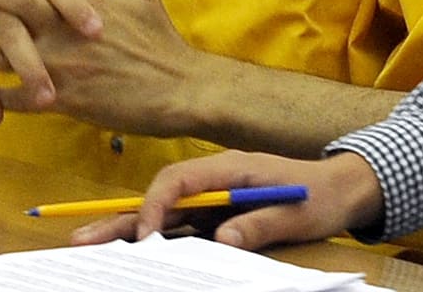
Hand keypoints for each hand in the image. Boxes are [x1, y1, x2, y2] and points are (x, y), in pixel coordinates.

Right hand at [70, 151, 384, 249]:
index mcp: (228, 168)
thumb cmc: (320, 195)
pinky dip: (150, 242)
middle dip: (119, 217)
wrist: (341, 188)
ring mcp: (211, 200)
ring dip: (125, 231)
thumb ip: (262, 223)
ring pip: (160, 216)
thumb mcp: (299, 210)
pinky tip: (126, 255)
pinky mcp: (215, 218)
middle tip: (80, 236)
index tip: (144, 237)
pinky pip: (178, 230)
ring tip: (87, 244)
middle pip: (157, 197)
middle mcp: (212, 181)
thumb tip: (224, 239)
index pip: (177, 181)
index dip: (155, 207)